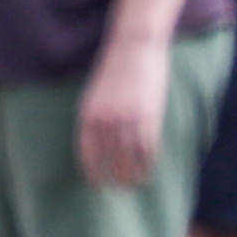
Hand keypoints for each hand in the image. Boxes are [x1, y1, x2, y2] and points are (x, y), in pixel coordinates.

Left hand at [77, 37, 165, 188]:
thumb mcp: (95, 94)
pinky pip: (148, 149)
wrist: (134, 46)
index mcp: (89, 115)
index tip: (97, 184)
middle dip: (114, 178)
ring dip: (132, 176)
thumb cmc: (114, 70)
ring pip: (130, 159)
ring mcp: (129, 120)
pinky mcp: (149, 116)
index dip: (93, 173)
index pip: (88, 154)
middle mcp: (106, 121)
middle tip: (118, 189)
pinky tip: (147, 171)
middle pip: (110, 161)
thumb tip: (100, 145)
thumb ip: (95, 118)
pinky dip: (148, 163)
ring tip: (132, 184)